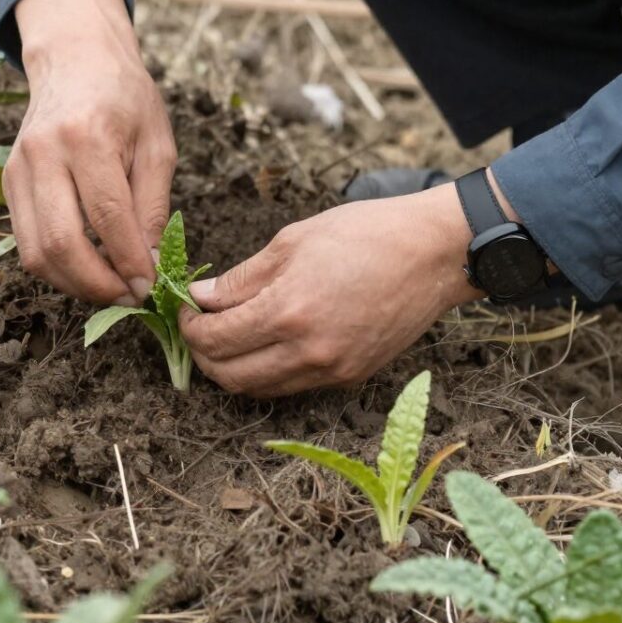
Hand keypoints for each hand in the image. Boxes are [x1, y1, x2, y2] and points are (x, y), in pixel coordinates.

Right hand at [2, 0, 175, 306]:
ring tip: (109, 288)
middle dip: (97, 284)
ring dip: (73, 284)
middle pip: (60, 242)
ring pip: (34, 252)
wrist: (76, 60)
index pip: (107, 217)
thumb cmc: (125, 98)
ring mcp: (18, 168)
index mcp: (88, 137)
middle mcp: (44, 153)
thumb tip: (150, 263)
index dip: (129, 262)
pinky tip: (87, 267)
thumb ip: (153, 205)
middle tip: (129, 297)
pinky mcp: (7, 182)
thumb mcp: (157, 144)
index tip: (150, 287)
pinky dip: (56, 266)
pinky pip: (25, 241)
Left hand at [181, 186, 479, 397]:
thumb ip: (243, 278)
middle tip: (201, 327)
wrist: (434, 252)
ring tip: (231, 335)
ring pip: (259, 388)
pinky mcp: (351, 377)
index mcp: (287, 311)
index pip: (214, 339)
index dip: (188, 327)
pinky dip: (270, 371)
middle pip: (229, 376)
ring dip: (234, 368)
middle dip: (204, 356)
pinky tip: (270, 341)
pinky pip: (293, 385)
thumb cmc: (366, 233)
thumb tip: (202, 299)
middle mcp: (307, 351)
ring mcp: (331, 370)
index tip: (187, 309)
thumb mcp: (293, 241)